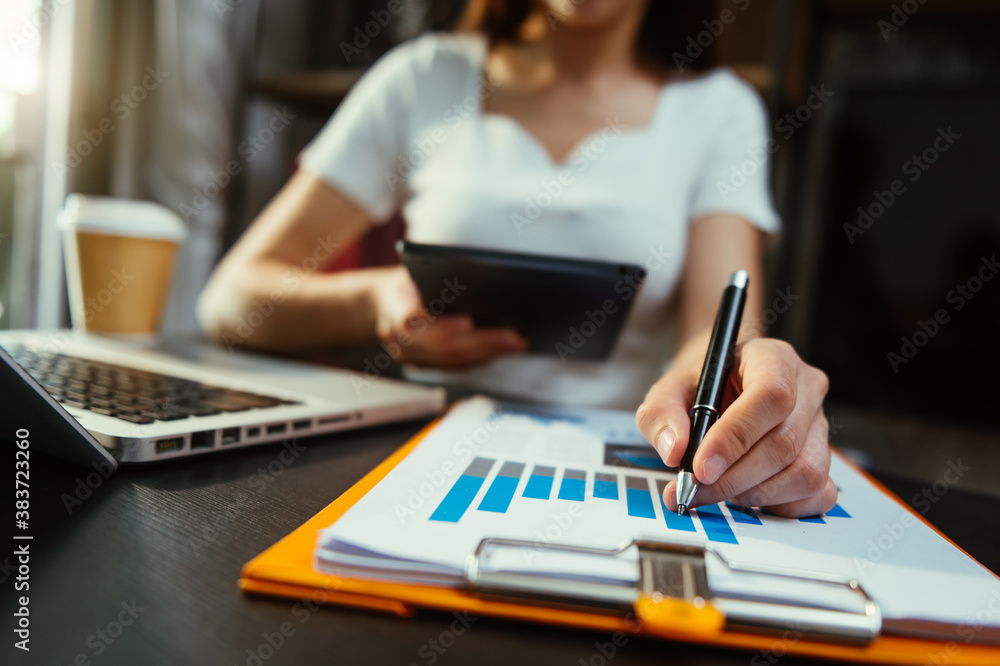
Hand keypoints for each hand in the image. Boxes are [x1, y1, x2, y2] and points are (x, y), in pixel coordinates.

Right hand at [372, 266, 527, 368]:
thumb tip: (488, 276)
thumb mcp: (422, 266)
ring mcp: (410, 356)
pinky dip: (480, 358)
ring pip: (451, 362)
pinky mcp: (423, 365)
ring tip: (517, 343)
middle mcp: (399, 338)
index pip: (412, 321)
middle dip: (481, 342)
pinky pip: (454, 366)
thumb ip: (443, 274)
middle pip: (441, 347)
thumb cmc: (411, 277)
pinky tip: (503, 350)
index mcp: (394, 306)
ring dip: (487, 353)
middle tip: (514, 337)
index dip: (441, 326)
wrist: (385, 298)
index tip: (469, 323)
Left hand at [636, 336, 835, 517]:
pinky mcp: (824, 458)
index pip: (771, 396)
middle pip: (784, 443)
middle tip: (694, 490)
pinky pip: (817, 494)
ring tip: (717, 489)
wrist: (723, 386)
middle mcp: (806, 389)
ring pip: (804, 473)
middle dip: (734, 478)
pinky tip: (747, 494)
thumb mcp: (670, 388)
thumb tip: (674, 451)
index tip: (701, 468)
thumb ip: (662, 413)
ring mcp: (821, 426)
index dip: (736, 437)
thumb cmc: (702, 385)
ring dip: (754, 493)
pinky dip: (780, 506)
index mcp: (773, 359)